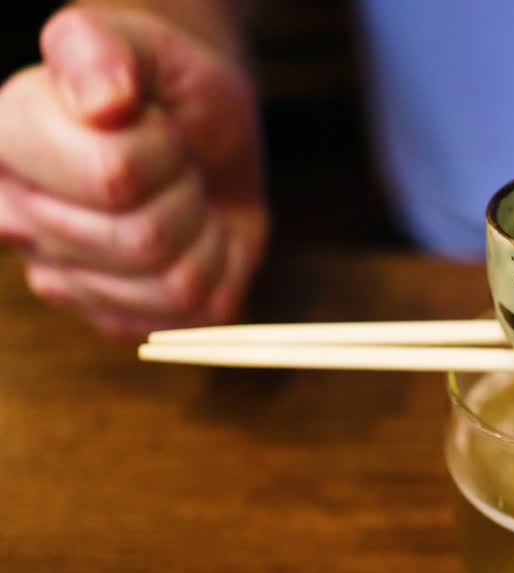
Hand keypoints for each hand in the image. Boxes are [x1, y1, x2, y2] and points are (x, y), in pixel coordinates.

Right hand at [0, 7, 266, 336]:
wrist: (190, 124)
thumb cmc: (158, 81)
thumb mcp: (137, 41)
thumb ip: (102, 51)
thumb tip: (105, 103)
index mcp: (5, 144)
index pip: (115, 175)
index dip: (163, 146)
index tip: (155, 121)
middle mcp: (15, 221)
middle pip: (145, 237)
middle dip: (185, 189)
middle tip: (175, 161)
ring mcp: (64, 280)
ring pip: (173, 283)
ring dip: (204, 232)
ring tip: (182, 195)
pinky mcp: (116, 317)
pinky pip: (195, 313)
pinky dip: (218, 269)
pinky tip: (191, 235)